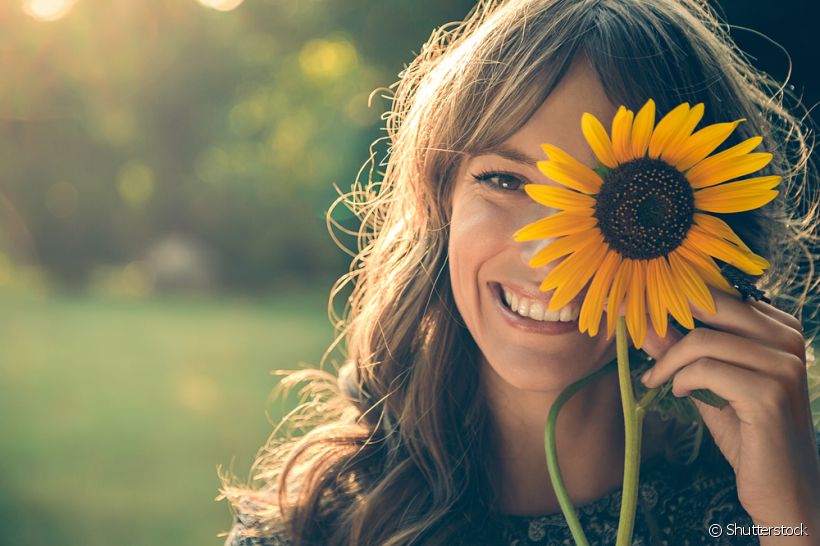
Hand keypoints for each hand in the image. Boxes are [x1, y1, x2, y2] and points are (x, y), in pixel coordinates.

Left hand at [639, 288, 819, 528]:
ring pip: (702, 340)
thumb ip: (682, 351)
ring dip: (668, 361)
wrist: (785, 490)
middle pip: (710, 306)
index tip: (638, 310)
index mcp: (780, 328)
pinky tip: (679, 394)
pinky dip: (681, 381)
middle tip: (637, 337)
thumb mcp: (710, 383)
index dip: (675, 299)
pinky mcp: (770, 394)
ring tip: (655, 379)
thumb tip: (645, 320)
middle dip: (664, 320)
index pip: (719, 294)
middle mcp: (789, 340)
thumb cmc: (748, 434)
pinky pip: (705, 370)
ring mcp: (784, 366)